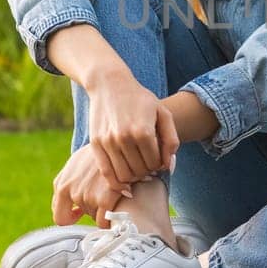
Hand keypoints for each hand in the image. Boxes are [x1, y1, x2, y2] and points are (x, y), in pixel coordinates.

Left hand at [52, 144, 153, 227]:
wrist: (116, 142)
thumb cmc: (96, 155)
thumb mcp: (73, 165)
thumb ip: (64, 185)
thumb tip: (61, 208)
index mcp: (62, 185)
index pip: (60, 217)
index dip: (71, 218)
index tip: (79, 214)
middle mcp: (72, 192)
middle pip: (84, 214)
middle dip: (92, 207)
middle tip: (103, 192)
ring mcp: (88, 196)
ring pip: (95, 217)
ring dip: (103, 208)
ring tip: (111, 190)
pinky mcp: (105, 199)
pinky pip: (105, 222)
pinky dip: (110, 220)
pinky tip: (117, 206)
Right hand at [86, 72, 180, 189]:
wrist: (110, 84)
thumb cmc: (141, 99)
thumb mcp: (163, 113)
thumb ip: (171, 140)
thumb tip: (168, 167)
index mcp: (143, 131)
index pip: (155, 163)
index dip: (159, 165)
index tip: (158, 158)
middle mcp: (125, 138)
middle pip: (140, 171)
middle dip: (147, 171)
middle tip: (147, 164)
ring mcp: (108, 141)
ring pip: (124, 176)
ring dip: (133, 177)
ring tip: (137, 167)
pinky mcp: (95, 144)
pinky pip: (107, 173)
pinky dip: (116, 183)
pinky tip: (124, 181)